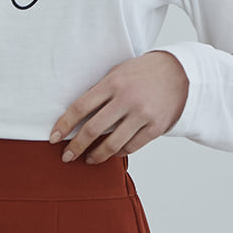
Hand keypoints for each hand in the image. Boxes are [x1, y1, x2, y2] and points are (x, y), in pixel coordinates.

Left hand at [49, 51, 188, 163]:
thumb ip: (100, 92)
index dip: (64, 125)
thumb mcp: (117, 73)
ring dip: (96, 155)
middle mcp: (126, 99)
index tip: (54, 137)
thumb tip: (77, 116)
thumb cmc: (142, 72)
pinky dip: (119, 152)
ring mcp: (142, 114)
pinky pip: (132, 146)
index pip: (80, 107)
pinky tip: (112, 153)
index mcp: (112, 83)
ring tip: (88, 159)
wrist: (179, 72)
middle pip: (93, 129)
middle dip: (75, 147)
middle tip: (66, 156)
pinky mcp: (156, 127)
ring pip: (112, 143)